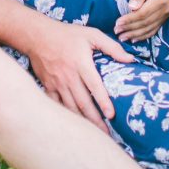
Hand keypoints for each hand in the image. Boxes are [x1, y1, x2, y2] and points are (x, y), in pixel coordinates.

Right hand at [25, 18, 134, 132]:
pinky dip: (65, 115)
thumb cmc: (67, 34)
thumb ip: (111, 47)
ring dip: (82, 121)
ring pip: (71, 106)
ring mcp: (57, 82)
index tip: (111, 115)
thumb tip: (130, 59)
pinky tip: (74, 124)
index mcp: (81, 63)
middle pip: (83, 102)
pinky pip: (57, 105)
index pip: (94, 85)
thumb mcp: (91, 34)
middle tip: (106, 134)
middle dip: (95, 119)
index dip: (103, 101)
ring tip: (94, 134)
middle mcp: (69, 75)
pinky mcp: (48, 86)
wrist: (37, 35)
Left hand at [114, 0, 168, 41]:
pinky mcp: (165, 17)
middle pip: (145, 23)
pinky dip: (144, 35)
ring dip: (135, 35)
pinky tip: (135, 38)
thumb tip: (131, 8)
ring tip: (122, 37)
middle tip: (116, 31)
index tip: (117, 22)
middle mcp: (164, 10)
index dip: (129, 20)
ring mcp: (165, 15)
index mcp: (159, 0)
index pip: (142, 14)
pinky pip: (154, 29)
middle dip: (129, 29)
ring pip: (149, 29)